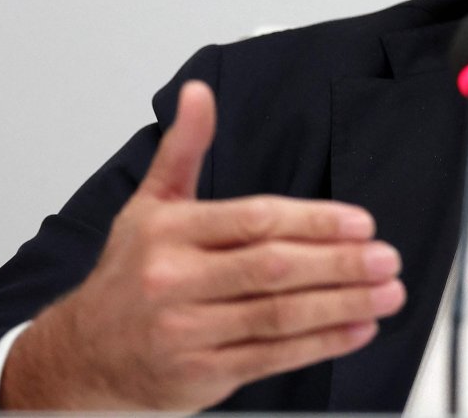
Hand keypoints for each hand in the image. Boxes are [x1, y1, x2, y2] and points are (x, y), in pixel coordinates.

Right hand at [1, 81, 404, 410]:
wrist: (82, 356)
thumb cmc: (126, 277)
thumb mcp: (149, 204)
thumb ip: (184, 148)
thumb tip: (199, 94)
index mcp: (170, 233)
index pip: (253, 221)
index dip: (313, 221)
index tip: (359, 222)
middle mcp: (176, 281)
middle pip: (272, 268)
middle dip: (338, 263)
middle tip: (384, 257)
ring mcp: (188, 332)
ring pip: (278, 316)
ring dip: (341, 304)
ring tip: (385, 292)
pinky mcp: (201, 374)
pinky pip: (271, 357)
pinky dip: (320, 344)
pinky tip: (356, 328)